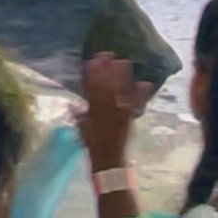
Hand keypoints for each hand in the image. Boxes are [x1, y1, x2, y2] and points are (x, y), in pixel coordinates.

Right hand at [77, 53, 152, 171]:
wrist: (108, 162)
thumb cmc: (93, 146)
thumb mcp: (82, 130)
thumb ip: (79, 117)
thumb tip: (73, 105)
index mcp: (91, 112)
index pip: (90, 88)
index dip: (91, 73)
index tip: (92, 59)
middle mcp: (104, 111)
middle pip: (105, 86)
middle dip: (107, 70)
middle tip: (110, 55)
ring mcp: (118, 114)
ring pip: (119, 91)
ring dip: (122, 77)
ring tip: (124, 62)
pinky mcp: (129, 119)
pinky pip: (135, 104)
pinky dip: (140, 94)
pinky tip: (145, 83)